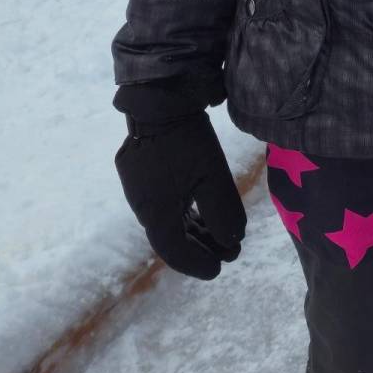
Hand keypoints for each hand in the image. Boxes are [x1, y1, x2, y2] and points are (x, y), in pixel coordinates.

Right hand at [114, 109, 244, 277]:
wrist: (160, 102)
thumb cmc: (188, 140)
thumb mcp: (212, 177)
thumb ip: (222, 213)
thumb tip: (232, 241)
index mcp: (155, 211)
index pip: (174, 249)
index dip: (197, 262)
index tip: (219, 270)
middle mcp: (143, 205)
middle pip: (172, 237)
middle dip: (202, 248)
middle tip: (230, 254)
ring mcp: (140, 189)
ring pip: (170, 220)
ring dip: (196, 231)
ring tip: (224, 238)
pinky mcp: (143, 175)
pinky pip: (165, 204)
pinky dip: (186, 215)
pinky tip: (202, 216)